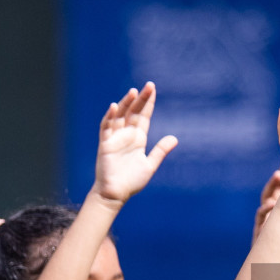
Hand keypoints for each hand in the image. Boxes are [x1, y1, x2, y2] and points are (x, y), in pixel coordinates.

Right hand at [91, 83, 177, 205]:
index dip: (148, 103)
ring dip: (125, 104)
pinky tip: (115, 107)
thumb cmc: (132, 181)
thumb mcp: (150, 165)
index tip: (152, 90)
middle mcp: (126, 135)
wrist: (115, 194)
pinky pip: (106, 127)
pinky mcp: (105, 144)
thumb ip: (160, 151)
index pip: (143, 116)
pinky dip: (110, 117)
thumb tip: (175, 138)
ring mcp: (115, 138)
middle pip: (133, 112)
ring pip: (120, 116)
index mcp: (138, 139)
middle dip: (140, 99)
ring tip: (133, 92)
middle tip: (148, 85)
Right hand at [252, 170, 279, 253]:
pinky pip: (260, 216)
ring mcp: (265, 220)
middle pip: (276, 191)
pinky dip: (264, 210)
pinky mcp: (259, 228)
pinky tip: (269, 205)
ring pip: (266, 199)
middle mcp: (273, 213)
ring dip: (272, 187)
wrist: (272, 268)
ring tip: (278, 176)